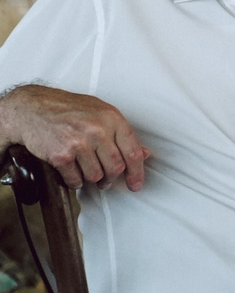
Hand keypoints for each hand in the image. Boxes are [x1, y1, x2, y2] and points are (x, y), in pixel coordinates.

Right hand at [1, 85, 151, 190]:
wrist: (32, 109)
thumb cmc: (68, 109)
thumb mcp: (101, 112)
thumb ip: (121, 133)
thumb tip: (144, 153)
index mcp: (112, 119)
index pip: (133, 152)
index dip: (137, 172)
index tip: (136, 184)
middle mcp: (97, 130)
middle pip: (116, 168)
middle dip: (112, 179)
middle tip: (106, 182)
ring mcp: (79, 143)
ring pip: (96, 176)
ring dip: (91, 179)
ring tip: (86, 172)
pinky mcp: (61, 155)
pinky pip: (75, 179)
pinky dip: (74, 181)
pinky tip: (72, 173)